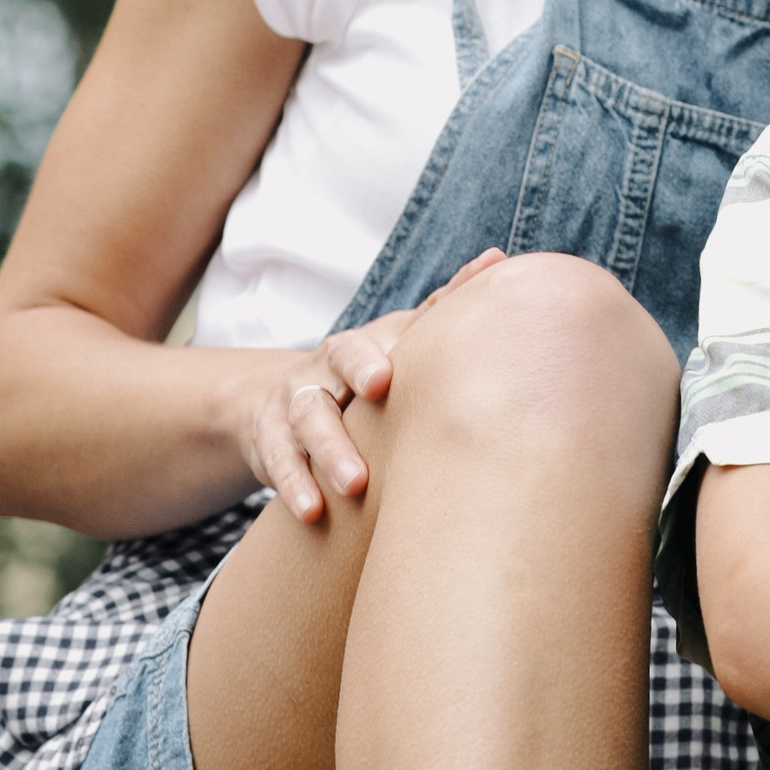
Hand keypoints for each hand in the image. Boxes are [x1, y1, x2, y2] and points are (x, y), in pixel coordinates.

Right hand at [229, 251, 504, 520]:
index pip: (356, 349)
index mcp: (352, 349)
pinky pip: (280, 465)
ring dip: (327, 456)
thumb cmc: (363, 368)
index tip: (385, 380)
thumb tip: (498, 257)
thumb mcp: (395, 336)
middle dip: (345, 407)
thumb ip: (442, 304)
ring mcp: (290, 410)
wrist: (273, 399)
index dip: (367, 361)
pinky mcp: (271, 446)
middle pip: (325, 386)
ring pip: (304, 428)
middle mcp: (318, 375)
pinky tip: (312, 513)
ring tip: (353, 486)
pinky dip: (295, 487)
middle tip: (369, 425)